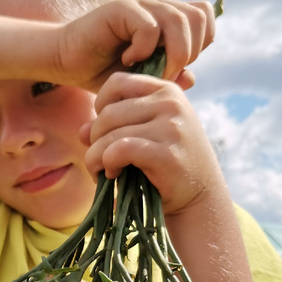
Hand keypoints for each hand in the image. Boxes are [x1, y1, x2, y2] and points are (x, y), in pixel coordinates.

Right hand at [55, 0, 214, 91]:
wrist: (66, 62)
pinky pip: (149, 26)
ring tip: (150, 71)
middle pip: (198, 17)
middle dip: (190, 52)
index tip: (179, 65)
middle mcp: (157, 6)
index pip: (205, 17)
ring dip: (171, 54)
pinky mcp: (120, 9)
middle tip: (165, 73)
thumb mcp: (141, 81)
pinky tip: (128, 61)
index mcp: (167, 18)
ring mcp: (140, 5)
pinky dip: (144, 49)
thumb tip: (192, 77)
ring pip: (179, 20)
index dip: (202, 42)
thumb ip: (167, 78)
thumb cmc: (102, 71)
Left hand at [79, 71, 225, 216]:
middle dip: (95, 139)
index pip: (117, 82)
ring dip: (96, 157)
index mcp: (167, 91)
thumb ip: (112, 129)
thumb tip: (82, 131)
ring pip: (109, 133)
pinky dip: (107, 164)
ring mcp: (171, 127)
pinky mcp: (166, 153)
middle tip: (100, 160)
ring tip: (104, 171)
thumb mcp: (142, 139)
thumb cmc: (166, 166)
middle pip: (108, 112)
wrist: (199, 199)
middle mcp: (171, 103)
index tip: (105, 131)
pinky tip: (114, 174)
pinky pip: (118, 150)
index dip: (101, 106)